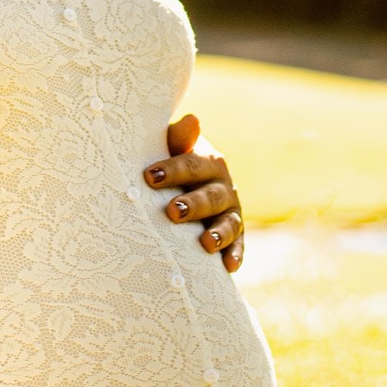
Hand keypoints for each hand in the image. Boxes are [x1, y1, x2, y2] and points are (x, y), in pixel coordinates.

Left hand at [143, 113, 244, 273]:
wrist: (189, 184)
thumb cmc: (171, 163)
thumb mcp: (172, 148)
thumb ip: (178, 138)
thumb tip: (192, 120)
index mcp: (209, 161)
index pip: (191, 164)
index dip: (172, 170)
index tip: (149, 176)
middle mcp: (224, 186)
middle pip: (210, 196)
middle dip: (193, 204)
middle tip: (172, 212)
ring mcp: (231, 211)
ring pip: (228, 222)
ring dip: (218, 233)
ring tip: (205, 244)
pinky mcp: (235, 235)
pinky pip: (237, 245)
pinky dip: (235, 255)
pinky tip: (228, 266)